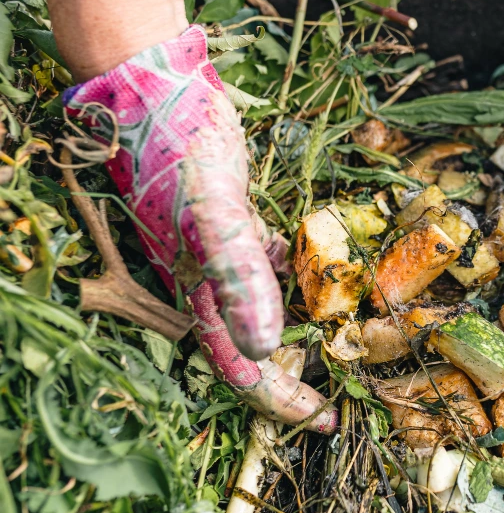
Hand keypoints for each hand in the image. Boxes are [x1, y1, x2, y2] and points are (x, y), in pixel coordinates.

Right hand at [64, 25, 335, 431]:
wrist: (156, 92)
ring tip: (338, 342)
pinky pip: (265, 262)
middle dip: (292, 376)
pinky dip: (293, 274)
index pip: (240, 366)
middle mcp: (209, 280)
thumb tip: (267, 347)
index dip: (280, 400)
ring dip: (298, 329)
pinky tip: (315, 269)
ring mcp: (220, 250)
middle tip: (338, 395)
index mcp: (199, 292)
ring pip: (262, 308)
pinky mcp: (232, 219)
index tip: (325, 420)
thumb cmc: (177, 153)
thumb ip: (238, 275)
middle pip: (251, 347)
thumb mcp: (212, 214)